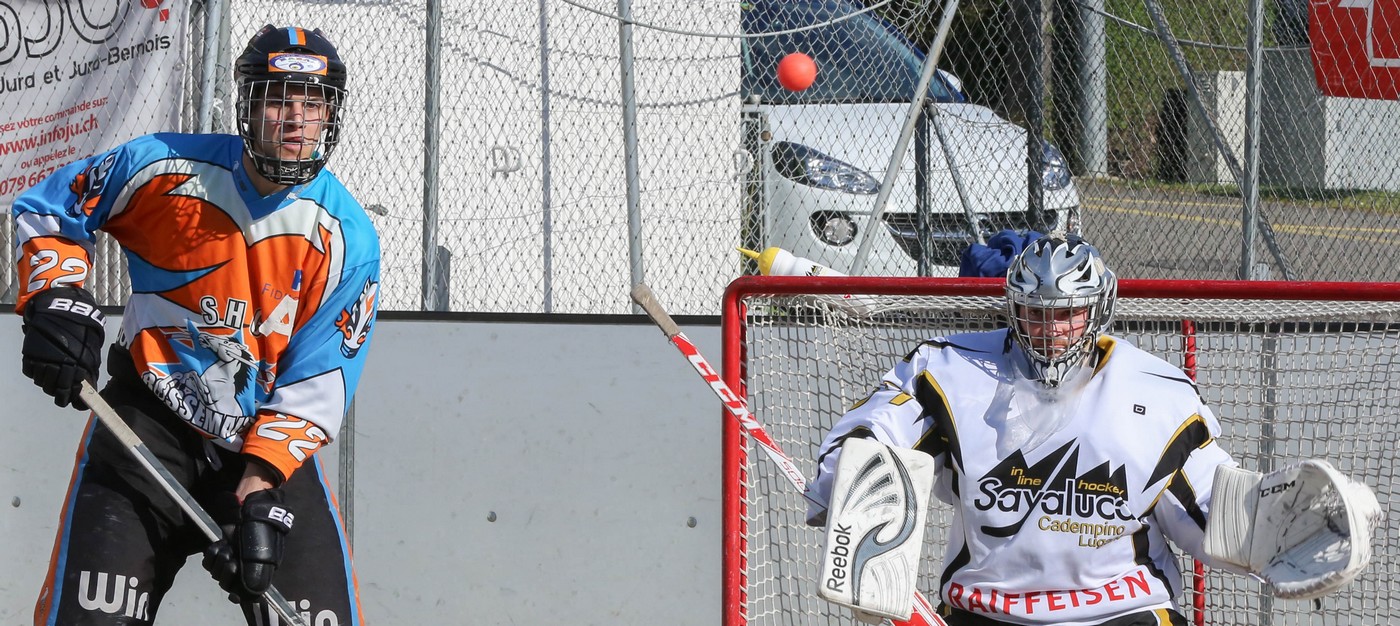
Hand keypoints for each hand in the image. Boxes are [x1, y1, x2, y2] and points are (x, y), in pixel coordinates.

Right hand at [21, 287, 104, 408]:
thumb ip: (90, 365)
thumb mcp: (91, 345)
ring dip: (49, 384)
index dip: (76, 401)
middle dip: (62, 395)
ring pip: (42, 383)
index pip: (76, 391)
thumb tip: (90, 383)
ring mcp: (43, 360)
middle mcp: (60, 365)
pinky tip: (43, 368)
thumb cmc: (81, 324)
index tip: (77, 404)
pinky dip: (36, 373)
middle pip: (57, 391)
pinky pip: (31, 372)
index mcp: (79, 365)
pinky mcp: (30, 355)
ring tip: (54, 379)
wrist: (59, 306)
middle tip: (64, 394)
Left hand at [202, 488, 294, 601]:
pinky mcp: (217, 550)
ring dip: (219, 562)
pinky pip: (207, 561)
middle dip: (227, 574)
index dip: (237, 594)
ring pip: (215, 574)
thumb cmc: (260, 534)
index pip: (243, 594)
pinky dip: (211, 555)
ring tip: (228, 548)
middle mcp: (241, 569)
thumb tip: (246, 598)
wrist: (249, 513)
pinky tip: (220, 545)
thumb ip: (257, 579)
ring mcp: (229, 559)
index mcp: (255, 573)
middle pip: (226, 585)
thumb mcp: (264, 558)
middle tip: (233, 561)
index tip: (234, 593)